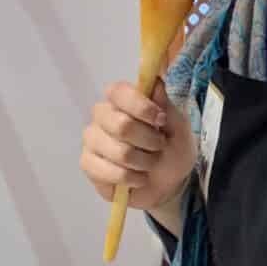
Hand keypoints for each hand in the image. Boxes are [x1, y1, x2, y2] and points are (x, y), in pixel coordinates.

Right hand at [81, 79, 194, 211]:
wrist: (168, 183)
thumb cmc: (172, 149)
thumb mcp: (179, 127)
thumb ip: (166, 105)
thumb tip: (155, 82)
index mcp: (123, 100)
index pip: (118, 91)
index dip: (140, 106)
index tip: (161, 119)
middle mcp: (102, 115)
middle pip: (121, 125)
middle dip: (149, 140)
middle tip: (159, 146)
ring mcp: (92, 139)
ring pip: (119, 152)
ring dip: (144, 162)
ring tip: (150, 164)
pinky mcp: (87, 163)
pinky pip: (110, 172)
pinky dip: (132, 178)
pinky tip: (138, 178)